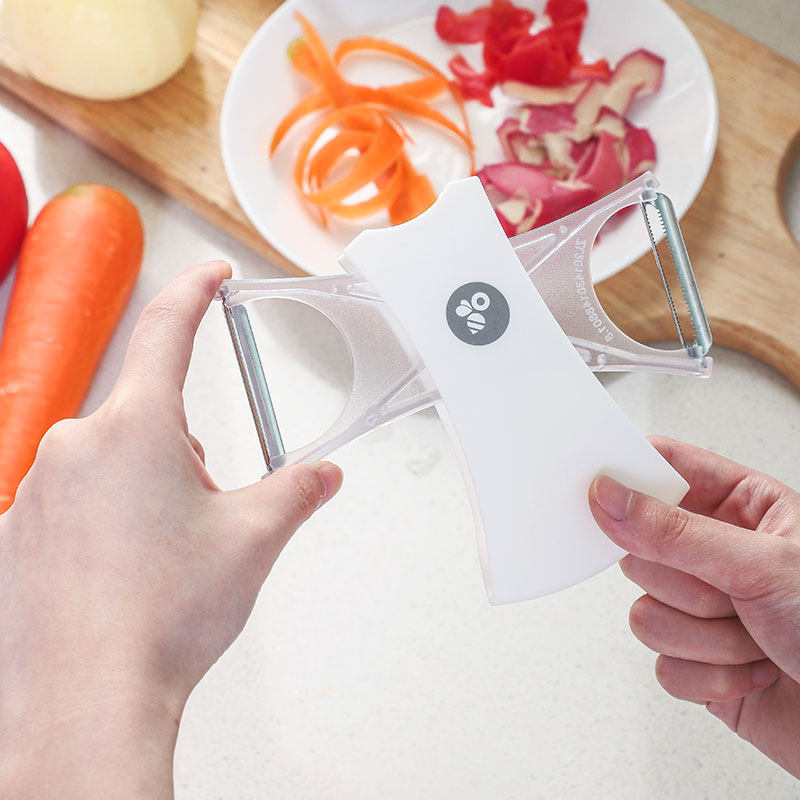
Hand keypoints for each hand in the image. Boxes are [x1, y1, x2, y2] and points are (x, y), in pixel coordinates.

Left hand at [0, 261, 342, 798]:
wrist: (90, 698)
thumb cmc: (159, 619)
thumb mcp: (252, 539)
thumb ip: (296, 492)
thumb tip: (322, 475)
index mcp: (135, 430)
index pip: (168, 330)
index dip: (196, 292)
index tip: (210, 276)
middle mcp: (77, 446)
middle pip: (150, 415)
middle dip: (186, 453)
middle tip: (205, 515)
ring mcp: (41, 487)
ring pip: (115, 458)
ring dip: (150, 486)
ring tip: (165, 554)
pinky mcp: (24, 526)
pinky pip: (79, 495)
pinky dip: (111, 515)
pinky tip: (128, 570)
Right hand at [589, 436, 799, 777]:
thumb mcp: (762, 566)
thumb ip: (676, 532)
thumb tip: (611, 498)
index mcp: (742, 507)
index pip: (667, 468)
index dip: (628, 473)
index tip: (598, 481)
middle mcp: (716, 553)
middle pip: (642, 552)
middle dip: (690, 587)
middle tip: (733, 593)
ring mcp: (701, 608)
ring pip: (645, 612)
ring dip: (706, 638)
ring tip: (755, 639)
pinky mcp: (694, 658)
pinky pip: (660, 663)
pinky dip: (708, 677)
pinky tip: (752, 672)